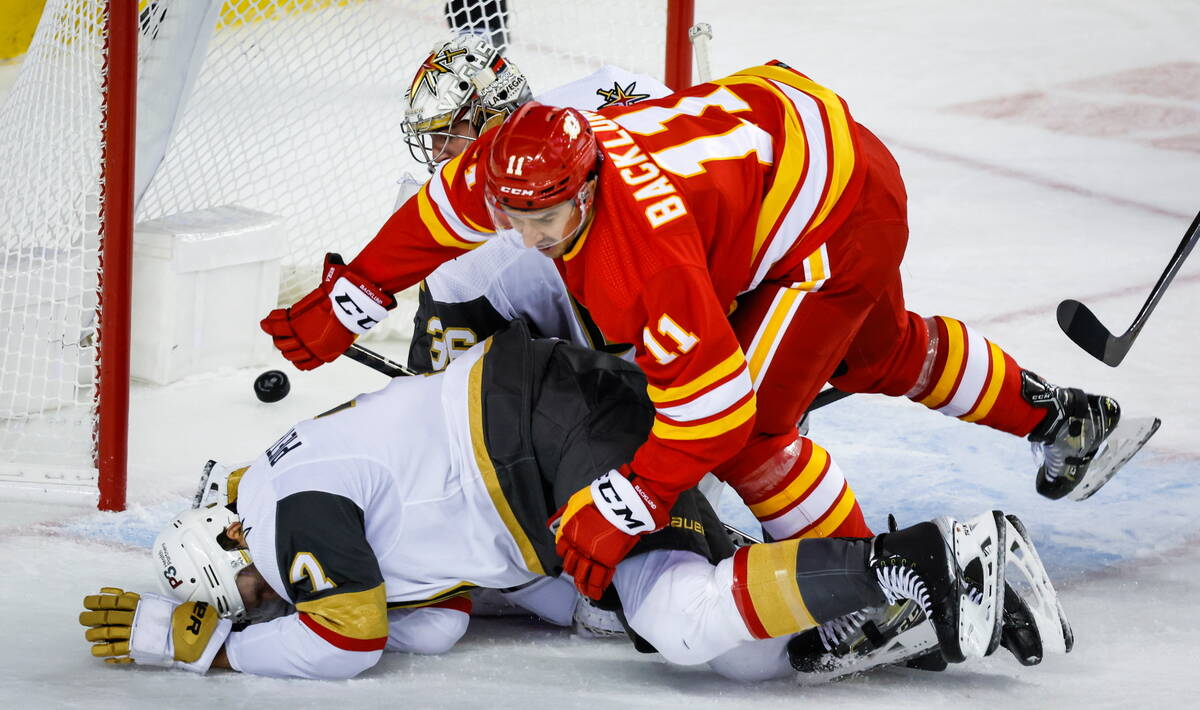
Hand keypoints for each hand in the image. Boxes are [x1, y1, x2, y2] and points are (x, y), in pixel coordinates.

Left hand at [80, 587, 231, 672]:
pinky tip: (97, 650)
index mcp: (141, 605)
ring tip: (89, 635)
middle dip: (90, 617)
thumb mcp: (157, 602)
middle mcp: (135, 619)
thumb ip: (136, 600)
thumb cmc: (176, 618)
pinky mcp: (135, 649)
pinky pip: (113, 651)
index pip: (114, 600)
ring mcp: (134, 634)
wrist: (190, 635)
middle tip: (83, 618)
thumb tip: (115, 593)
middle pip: (105, 616)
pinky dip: (101, 651)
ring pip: (105, 634)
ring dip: (93, 634)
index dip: (98, 600)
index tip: (87, 601)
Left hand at [260, 253, 395, 369]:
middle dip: (278, 337)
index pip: (276, 325)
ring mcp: (313, 347)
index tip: (267, 322)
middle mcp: (303, 335)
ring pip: (291, 354)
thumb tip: (331, 257)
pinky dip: (300, 362)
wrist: (359, 307)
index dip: (269, 323)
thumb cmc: (345, 294)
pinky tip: (297, 357)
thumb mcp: (330, 281)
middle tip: (279, 333)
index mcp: (297, 320)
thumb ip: (326, 274)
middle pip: (281, 342)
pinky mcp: (324, 354)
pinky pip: (306, 364)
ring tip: (289, 344)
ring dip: (288, 350)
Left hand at [554, 470, 672, 599]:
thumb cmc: (599, 499)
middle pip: (571, 566)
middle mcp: (577, 547)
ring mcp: (592, 555)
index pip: (562, 550)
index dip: (566, 555)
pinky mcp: (608, 560)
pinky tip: (597, 593)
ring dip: (584, 584)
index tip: (571, 558)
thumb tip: (553, 523)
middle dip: (574, 572)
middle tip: (578, 576)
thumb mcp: (575, 501)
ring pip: (584, 575)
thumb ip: (564, 513)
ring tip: (586, 590)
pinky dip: (598, 586)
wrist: (619, 503)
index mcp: (569, 533)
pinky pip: (601, 577)